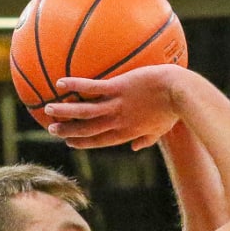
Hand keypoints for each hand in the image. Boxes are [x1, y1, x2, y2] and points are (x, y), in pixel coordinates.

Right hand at [45, 65, 182, 149]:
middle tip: (52, 130)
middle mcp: (118, 122)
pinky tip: (61, 83)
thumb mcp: (161, 130)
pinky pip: (92, 88)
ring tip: (48, 109)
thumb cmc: (174, 109)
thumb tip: (136, 148)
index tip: (71, 143)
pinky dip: (76, 86)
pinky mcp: (118, 88)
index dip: (84, 143)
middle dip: (69, 131)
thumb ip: (146, 139)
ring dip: (65, 112)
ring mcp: (117, 105)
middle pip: (88, 129)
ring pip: (85, 112)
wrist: (181, 92)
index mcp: (127, 133)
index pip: (100, 141)